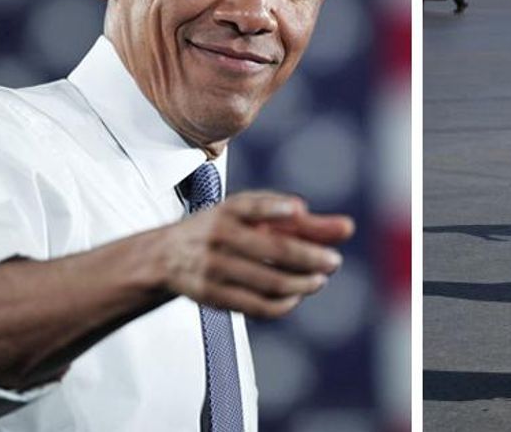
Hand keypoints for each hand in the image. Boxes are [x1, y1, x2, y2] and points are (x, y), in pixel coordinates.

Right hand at [162, 192, 351, 318]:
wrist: (166, 255)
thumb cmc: (223, 230)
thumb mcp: (255, 217)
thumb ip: (302, 223)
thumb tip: (345, 228)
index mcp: (230, 210)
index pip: (252, 205)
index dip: (274, 208)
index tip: (299, 210)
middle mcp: (220, 236)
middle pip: (273, 248)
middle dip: (310, 256)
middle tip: (334, 261)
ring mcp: (215, 267)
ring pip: (268, 280)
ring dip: (301, 283)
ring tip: (319, 280)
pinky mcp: (212, 295)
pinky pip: (254, 304)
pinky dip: (281, 303)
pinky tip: (296, 296)